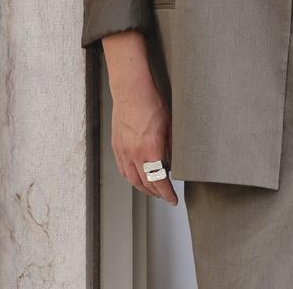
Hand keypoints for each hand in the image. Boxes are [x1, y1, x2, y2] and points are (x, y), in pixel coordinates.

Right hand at [104, 31, 177, 206]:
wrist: (131, 92)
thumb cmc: (151, 105)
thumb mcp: (170, 127)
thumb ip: (171, 147)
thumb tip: (175, 161)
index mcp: (150, 151)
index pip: (158, 181)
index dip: (166, 194)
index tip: (173, 200)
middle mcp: (134, 154)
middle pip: (144, 184)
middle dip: (156, 193)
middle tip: (165, 196)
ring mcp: (123, 151)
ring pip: (131, 179)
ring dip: (142, 188)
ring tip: (152, 190)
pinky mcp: (116, 146)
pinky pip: (123, 169)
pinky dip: (131, 177)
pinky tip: (136, 177)